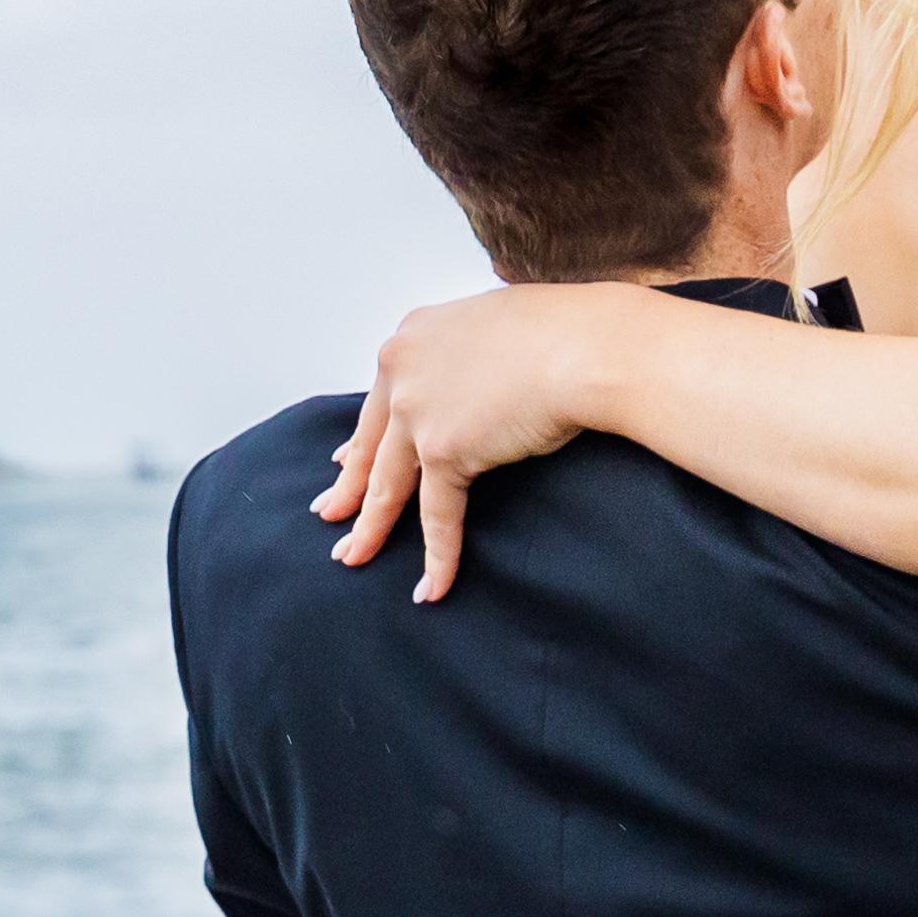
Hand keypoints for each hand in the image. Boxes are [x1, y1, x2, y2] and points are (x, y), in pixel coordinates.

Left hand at [310, 283, 640, 600]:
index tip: (341, 461)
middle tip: (329, 514)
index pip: (380, 400)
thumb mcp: (498, 328)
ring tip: (351, 557)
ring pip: (387, 484)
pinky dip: (437, 556)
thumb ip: (468, 356)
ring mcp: (418, 410)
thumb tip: (476, 383)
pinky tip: (430, 588)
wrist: (588, 345)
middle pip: (370, 444)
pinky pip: (437, 515)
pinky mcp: (444, 449)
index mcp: (413, 335)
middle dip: (348, 485)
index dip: (362, 438)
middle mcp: (402, 369)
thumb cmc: (567, 331)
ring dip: (370, 528)